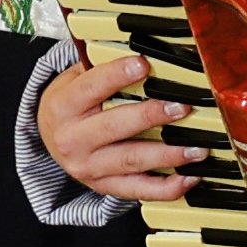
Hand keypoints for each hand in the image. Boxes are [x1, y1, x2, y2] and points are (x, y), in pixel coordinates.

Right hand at [39, 48, 199, 200]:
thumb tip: (142, 55)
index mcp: (63, 108)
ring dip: (168, 155)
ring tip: (197, 147)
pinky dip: (167, 188)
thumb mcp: (74, 82)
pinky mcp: (105, 187)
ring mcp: (89, 168)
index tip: (143, 65)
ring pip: (131, 161)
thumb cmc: (70, 107)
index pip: (90, 88)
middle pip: (114, 127)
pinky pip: (138, 190)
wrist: (49, 141)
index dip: (116, 76)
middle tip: (181, 108)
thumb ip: (102, 70)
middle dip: (150, 117)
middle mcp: (73, 141)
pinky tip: (190, 178)